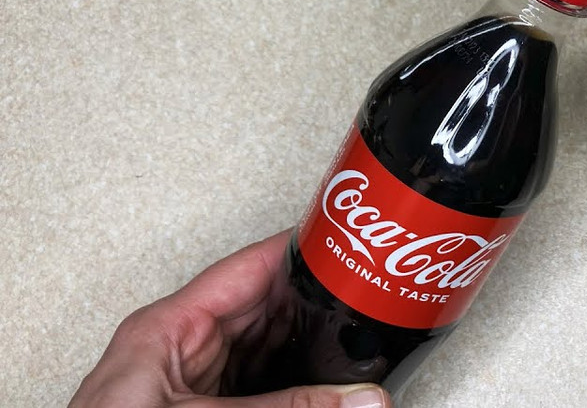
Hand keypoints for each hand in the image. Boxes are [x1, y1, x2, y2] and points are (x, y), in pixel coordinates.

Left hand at [70, 230, 391, 407]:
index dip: (301, 253)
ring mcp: (190, 382)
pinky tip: (318, 388)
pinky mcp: (199, 407)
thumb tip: (355, 397)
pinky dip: (290, 381)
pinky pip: (256, 382)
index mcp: (168, 329)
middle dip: (315, 308)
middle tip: (365, 306)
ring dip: (307, 350)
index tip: (347, 248)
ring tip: (353, 348)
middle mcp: (179, 348)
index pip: (249, 268)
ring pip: (265, 349)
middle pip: (264, 309)